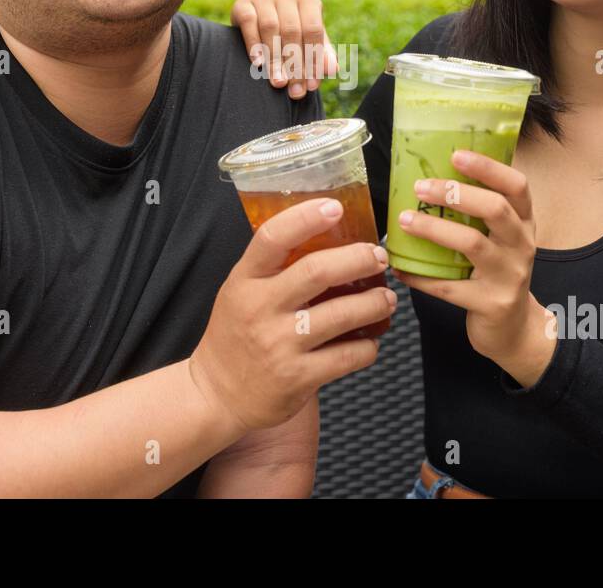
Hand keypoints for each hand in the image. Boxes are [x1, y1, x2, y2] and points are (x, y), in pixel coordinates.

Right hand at [190, 197, 396, 431]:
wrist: (215, 395)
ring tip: (386, 298)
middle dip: (358, 260)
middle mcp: (260, 309)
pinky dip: (368, 346)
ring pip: (342, 314)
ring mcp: (280, 345)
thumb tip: (327, 236)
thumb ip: (273, 268)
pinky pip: (348, 356)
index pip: (273, 238)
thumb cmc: (236, 335)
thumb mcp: (240, 292)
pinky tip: (370, 339)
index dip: (306, 218)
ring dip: (375, 303)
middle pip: (317, 272)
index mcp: (245, 280)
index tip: (335, 207)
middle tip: (378, 257)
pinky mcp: (298, 377)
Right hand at [231, 0, 337, 99]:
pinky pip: (248, 22)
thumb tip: (332, 69)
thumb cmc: (291, 32)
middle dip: (294, 64)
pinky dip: (253, 44)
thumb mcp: (309, 40)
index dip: (314, 59)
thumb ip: (322, 54)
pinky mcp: (242, 3)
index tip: (312, 85)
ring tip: (279, 82)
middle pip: (292, 30)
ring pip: (270, 27)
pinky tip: (258, 64)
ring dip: (275, 58)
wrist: (258, 19)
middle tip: (295, 90)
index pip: (314, 29)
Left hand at [390, 150, 556, 386]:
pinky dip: (421, 277)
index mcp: (524, 223)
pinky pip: (449, 287)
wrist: (515, 329)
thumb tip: (429, 179)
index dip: (489, 168)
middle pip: (495, 209)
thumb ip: (480, 213)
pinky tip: (400, 268)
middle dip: (455, 193)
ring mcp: (509, 276)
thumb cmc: (497, 273)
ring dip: (434, 229)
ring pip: (472, 244)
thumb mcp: (501, 240)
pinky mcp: (490, 304)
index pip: (517, 186)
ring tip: (404, 220)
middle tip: (420, 187)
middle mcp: (522, 245)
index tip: (456, 155)